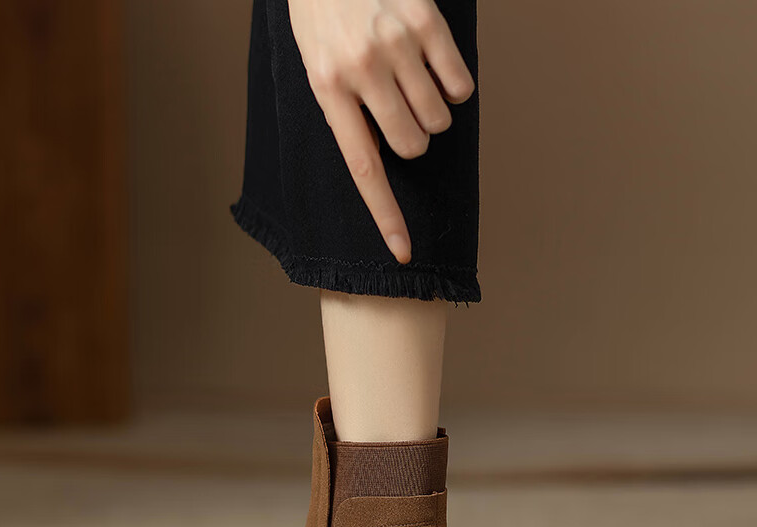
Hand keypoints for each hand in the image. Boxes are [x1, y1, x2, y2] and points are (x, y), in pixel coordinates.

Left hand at [287, 0, 474, 262]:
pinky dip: (455, 87)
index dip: (386, 215)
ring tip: (412, 81)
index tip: (403, 252)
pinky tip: (433, 64)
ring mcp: (395, 42)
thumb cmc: (323, 15)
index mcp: (328, 88)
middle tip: (399, 110)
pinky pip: (460, 85)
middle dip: (414, 140)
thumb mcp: (317, 66)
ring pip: (439, 120)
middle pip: (413, 146)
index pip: (364, 168)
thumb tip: (382, 158)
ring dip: (433, 113)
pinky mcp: (426, 19)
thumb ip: (345, 113)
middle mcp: (362, 68)